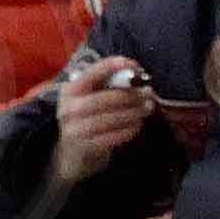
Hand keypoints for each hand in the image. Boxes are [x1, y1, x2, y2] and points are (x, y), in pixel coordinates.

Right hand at [48, 56, 155, 188]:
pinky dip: (130, 129)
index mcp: (70, 90)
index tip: (134, 65)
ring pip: (113, 118)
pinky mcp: (86, 147)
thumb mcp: (87, 99)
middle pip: (107, 98)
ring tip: (148, 108)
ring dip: (135, 112)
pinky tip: (138, 125)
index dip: (113, 66)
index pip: (92, 74)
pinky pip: (115, 136)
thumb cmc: (85, 119)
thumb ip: (106, 85)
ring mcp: (76, 128)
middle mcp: (70, 108)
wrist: (70, 153)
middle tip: (149, 93)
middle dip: (132, 95)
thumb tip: (135, 72)